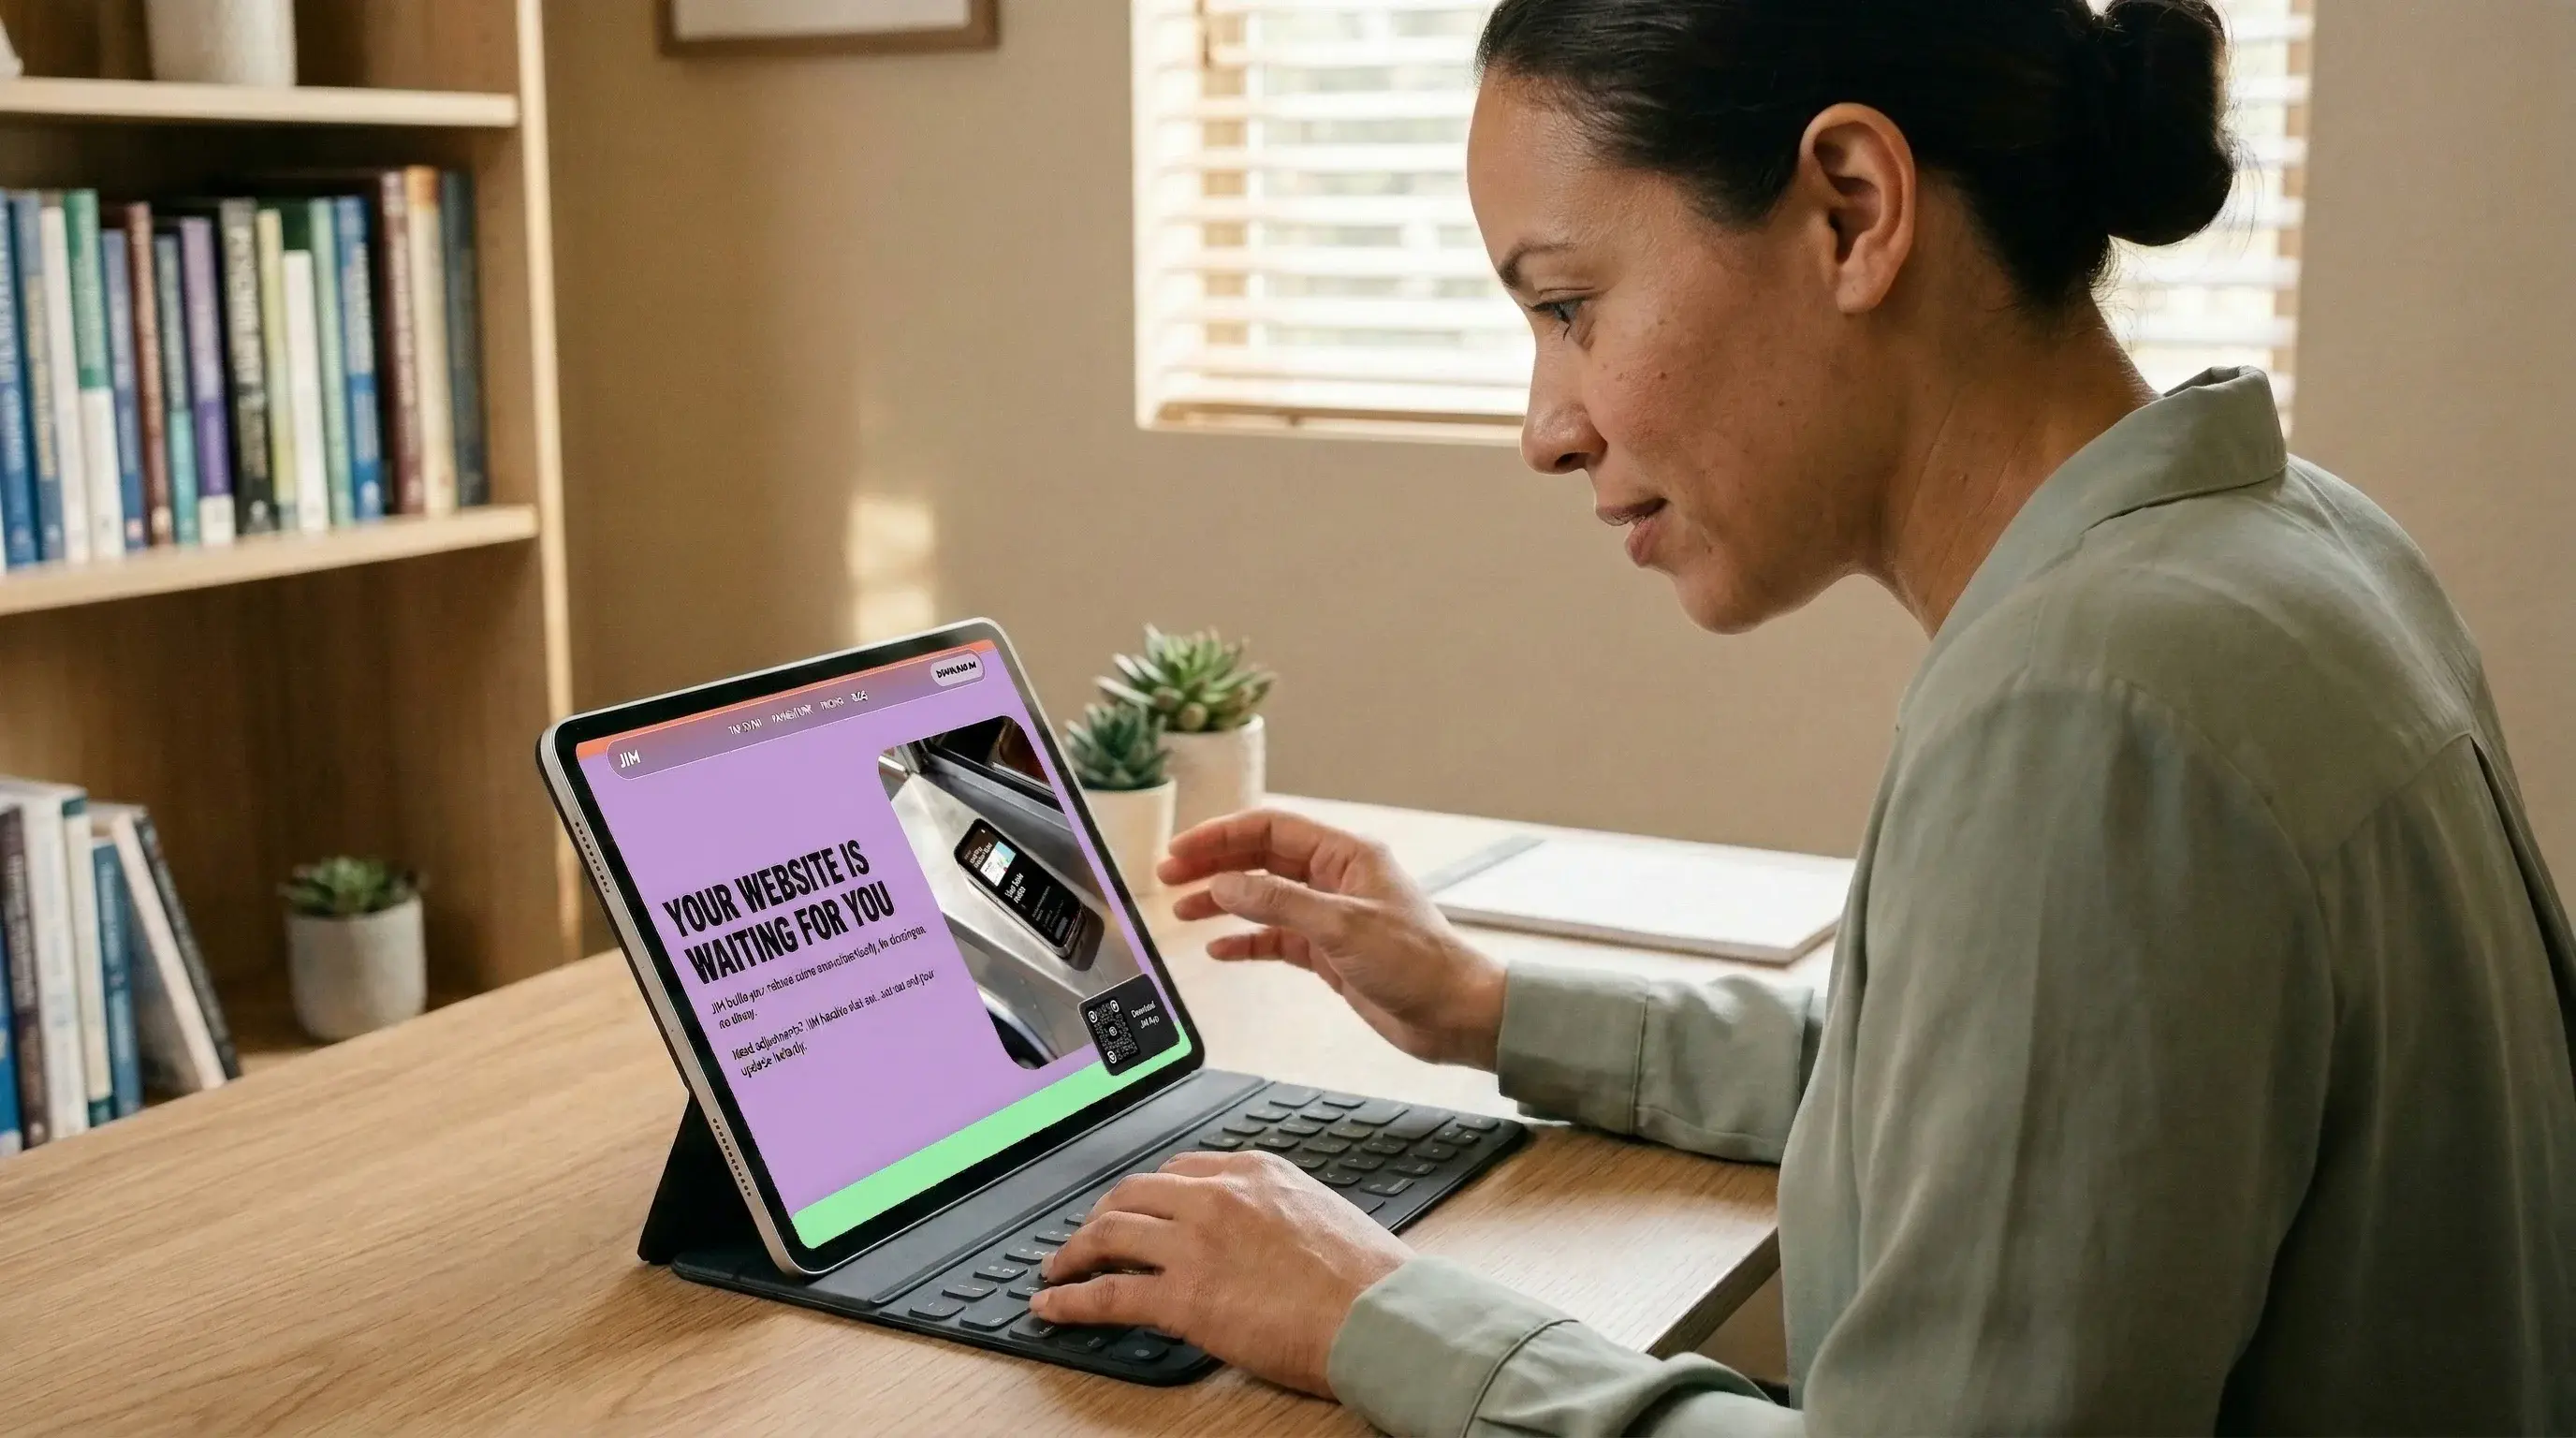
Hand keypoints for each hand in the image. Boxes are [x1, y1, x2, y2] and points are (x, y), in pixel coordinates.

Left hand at [1029, 1151, 1413, 1395]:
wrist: (1381, 1316)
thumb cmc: (1368, 1278)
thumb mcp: (1320, 1214)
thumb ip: (1275, 1213)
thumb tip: (1254, 1238)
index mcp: (1253, 1171)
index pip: (1179, 1170)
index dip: (1146, 1193)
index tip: (1134, 1208)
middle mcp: (1217, 1196)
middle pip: (1133, 1194)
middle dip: (1101, 1215)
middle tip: (1087, 1237)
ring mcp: (1195, 1244)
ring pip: (1110, 1233)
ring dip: (1075, 1251)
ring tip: (1058, 1268)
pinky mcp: (1184, 1296)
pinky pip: (1108, 1293)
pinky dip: (1070, 1298)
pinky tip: (1053, 1305)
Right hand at [1159, 809, 1506, 1068]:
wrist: (1456, 1015)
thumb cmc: (1422, 964)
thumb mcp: (1343, 927)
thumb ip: (1279, 904)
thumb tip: (1226, 886)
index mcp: (1347, 855)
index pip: (1271, 828)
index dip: (1222, 836)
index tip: (1182, 850)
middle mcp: (1336, 879)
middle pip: (1261, 859)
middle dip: (1214, 865)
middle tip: (1169, 876)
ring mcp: (1331, 916)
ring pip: (1264, 898)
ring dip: (1223, 902)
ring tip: (1183, 910)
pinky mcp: (1330, 952)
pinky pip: (1277, 939)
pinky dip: (1246, 942)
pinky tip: (1219, 950)